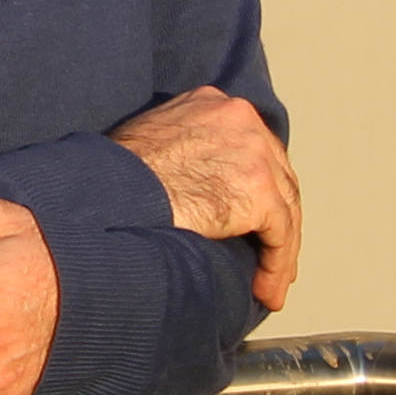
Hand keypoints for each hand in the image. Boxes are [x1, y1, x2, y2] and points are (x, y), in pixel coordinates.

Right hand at [115, 86, 303, 309]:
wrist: (111, 190)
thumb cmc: (113, 174)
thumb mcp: (152, 138)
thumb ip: (185, 147)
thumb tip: (195, 180)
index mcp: (213, 103)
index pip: (253, 147)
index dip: (258, 184)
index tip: (256, 216)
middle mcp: (241, 120)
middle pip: (278, 176)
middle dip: (276, 219)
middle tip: (269, 254)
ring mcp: (254, 153)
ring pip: (284, 209)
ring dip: (278, 251)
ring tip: (268, 283)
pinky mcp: (259, 190)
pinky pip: (280, 236)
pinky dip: (276, 266)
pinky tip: (266, 290)